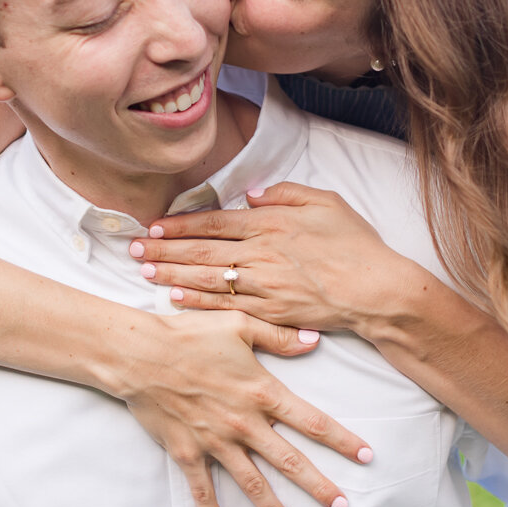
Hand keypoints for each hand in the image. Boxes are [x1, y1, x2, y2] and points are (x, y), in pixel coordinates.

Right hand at [110, 304, 372, 506]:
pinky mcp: (186, 451)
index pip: (311, 422)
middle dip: (318, 487)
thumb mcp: (239, 325)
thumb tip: (314, 341)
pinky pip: (202, 487)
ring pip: (251, 483)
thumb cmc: (189, 334)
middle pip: (289, 461)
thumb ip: (278, 336)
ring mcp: (215, 441)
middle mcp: (243, 423)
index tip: (366, 457)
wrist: (140, 354)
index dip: (341, 440)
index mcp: (261, 393)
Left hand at [131, 181, 421, 335]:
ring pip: (205, 278)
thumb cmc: (355, 244)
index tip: (153, 226)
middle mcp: (259, 254)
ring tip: (143, 271)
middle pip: (200, 250)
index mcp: (270, 224)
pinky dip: (196, 301)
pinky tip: (174, 297)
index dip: (180, 225)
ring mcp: (262, 286)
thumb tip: (251, 195)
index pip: (213, 221)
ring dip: (170, 273)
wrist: (377, 290)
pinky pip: (224, 306)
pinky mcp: (269, 312)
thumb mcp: (326, 202)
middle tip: (131, 250)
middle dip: (162, 250)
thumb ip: (286, 193)